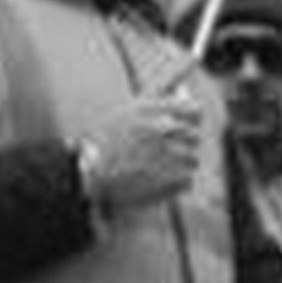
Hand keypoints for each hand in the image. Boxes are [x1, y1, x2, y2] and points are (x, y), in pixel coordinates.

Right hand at [89, 90, 202, 213]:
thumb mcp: (124, 116)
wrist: (86, 176)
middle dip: (183, 147)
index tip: (186, 128)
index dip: (191, 121)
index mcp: (150, 110)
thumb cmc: (100, 147)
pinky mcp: (171, 178)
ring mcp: (168, 153)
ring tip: (157, 173)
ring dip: (179, 168)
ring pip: (192, 160)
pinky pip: (188, 180)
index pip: (194, 110)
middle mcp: (162, 128)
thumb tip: (184, 97)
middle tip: (166, 157)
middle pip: (195, 137)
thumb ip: (154, 108)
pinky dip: (176, 185)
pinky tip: (158, 184)